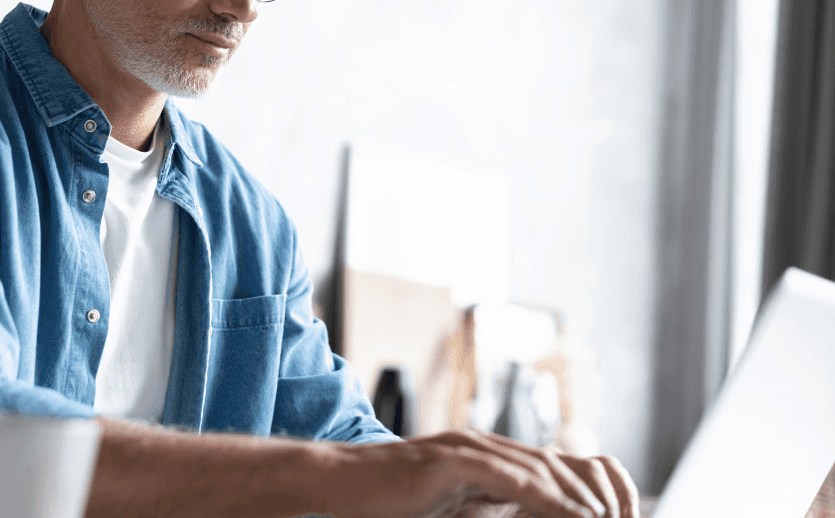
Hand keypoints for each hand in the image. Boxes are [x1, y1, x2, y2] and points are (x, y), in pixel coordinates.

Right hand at [333, 429, 638, 517]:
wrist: (341, 484)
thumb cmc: (390, 503)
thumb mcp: (454, 507)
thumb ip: (490, 507)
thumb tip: (529, 515)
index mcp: (489, 457)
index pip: (555, 469)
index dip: (590, 491)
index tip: (616, 517)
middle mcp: (484, 446)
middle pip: (558, 465)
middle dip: (597, 496)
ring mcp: (468, 449)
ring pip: (541, 469)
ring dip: (580, 499)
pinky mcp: (451, 461)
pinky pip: (509, 478)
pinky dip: (546, 497)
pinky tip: (572, 513)